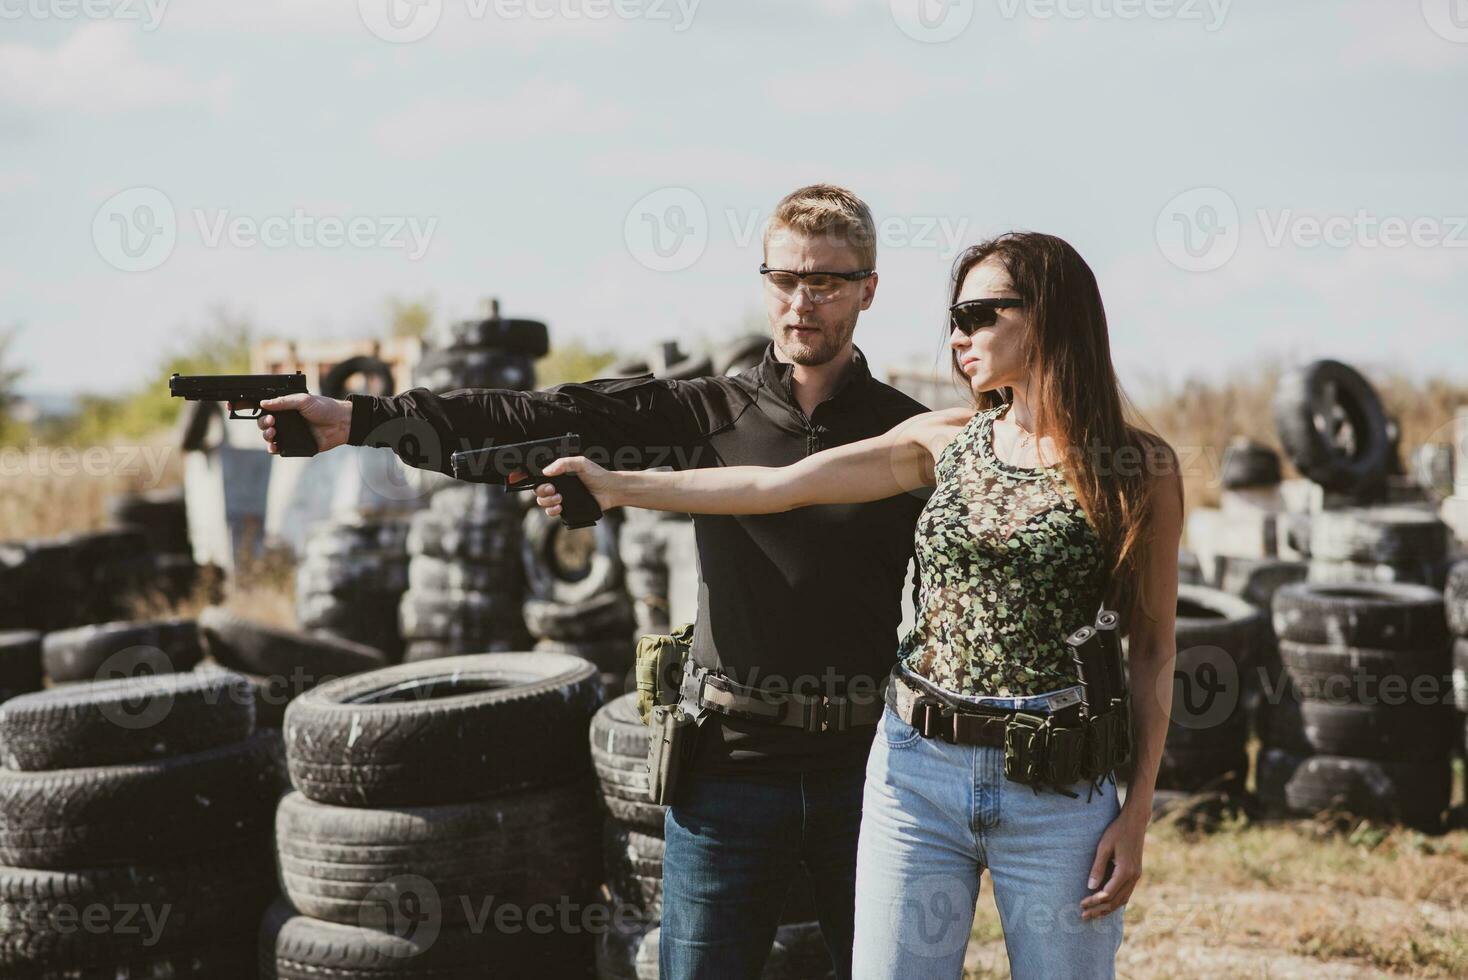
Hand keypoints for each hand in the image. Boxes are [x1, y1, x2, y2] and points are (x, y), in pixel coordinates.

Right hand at [232, 394, 351, 454]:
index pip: (260, 404)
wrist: (341, 423)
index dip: (245, 405)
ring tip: (274, 431)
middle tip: (271, 422)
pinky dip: (272, 447)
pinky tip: (274, 445)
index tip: (233, 405)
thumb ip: (283, 401)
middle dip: (261, 422)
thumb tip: (264, 403)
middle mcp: (283, 418)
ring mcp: (288, 431)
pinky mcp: (294, 444)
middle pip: (261, 422)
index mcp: (284, 405)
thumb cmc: (325, 407)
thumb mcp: (303, 399)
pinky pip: (277, 448)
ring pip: (267, 435)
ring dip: (266, 434)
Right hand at [531, 455, 618, 516]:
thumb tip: (546, 471)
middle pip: (539, 491)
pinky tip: (560, 508)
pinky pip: (552, 512)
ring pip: (543, 503)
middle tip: (553, 490)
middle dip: (543, 492)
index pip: (541, 478)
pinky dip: (552, 511)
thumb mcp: (580, 463)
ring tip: (559, 499)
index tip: (547, 482)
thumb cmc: (597, 475)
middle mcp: (559, 486)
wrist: (610, 490)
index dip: (540, 482)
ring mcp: (562, 498)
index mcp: (559, 474)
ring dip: (547, 502)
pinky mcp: (567, 509)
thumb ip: (564, 463)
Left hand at [1079, 805, 1145, 921]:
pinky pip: (1126, 893)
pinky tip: (1105, 904)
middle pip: (1116, 901)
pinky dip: (1115, 901)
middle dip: (1099, 910)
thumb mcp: (1104, 847)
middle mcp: (1133, 877)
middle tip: (1084, 916)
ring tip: (1093, 915)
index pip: (1108, 894)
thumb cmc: (1117, 832)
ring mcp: (1136, 876)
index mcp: (1125, 871)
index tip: (1081, 904)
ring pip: (1122, 900)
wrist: (1135, 822)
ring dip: (1108, 909)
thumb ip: (1098, 868)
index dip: (1094, 901)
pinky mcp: (1135, 874)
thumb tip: (1090, 887)